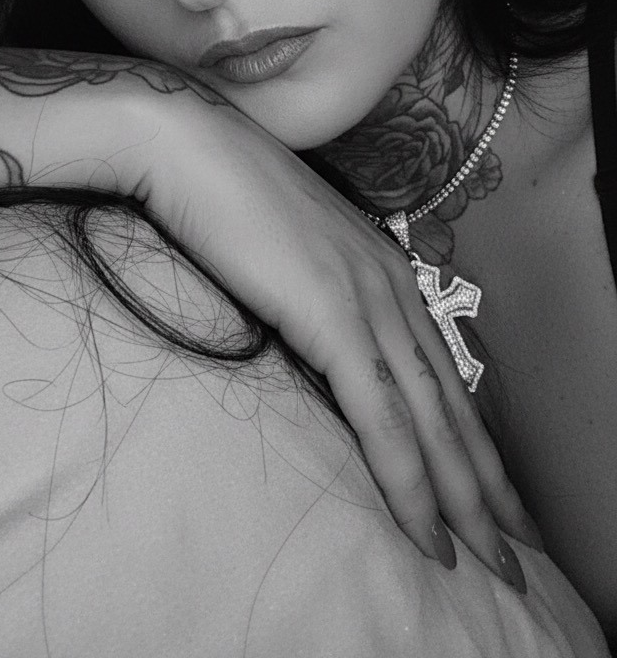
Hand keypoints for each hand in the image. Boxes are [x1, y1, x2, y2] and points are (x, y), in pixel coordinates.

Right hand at [121, 85, 537, 588]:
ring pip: (434, 420)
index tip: (491, 492)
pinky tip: (426, 530)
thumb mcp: (285, 250)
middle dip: (488, 485)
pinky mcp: (335, 316)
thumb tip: (318, 342)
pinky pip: (383, 417)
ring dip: (465, 501)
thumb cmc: (222, 193)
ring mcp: (369, 298)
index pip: (443, 369)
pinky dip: (409, 480)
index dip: (472, 437)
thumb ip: (314, 293)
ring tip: (492, 563)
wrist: (189, 145)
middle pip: (455, 403)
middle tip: (518, 550)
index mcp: (382, 267)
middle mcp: (392, 284)